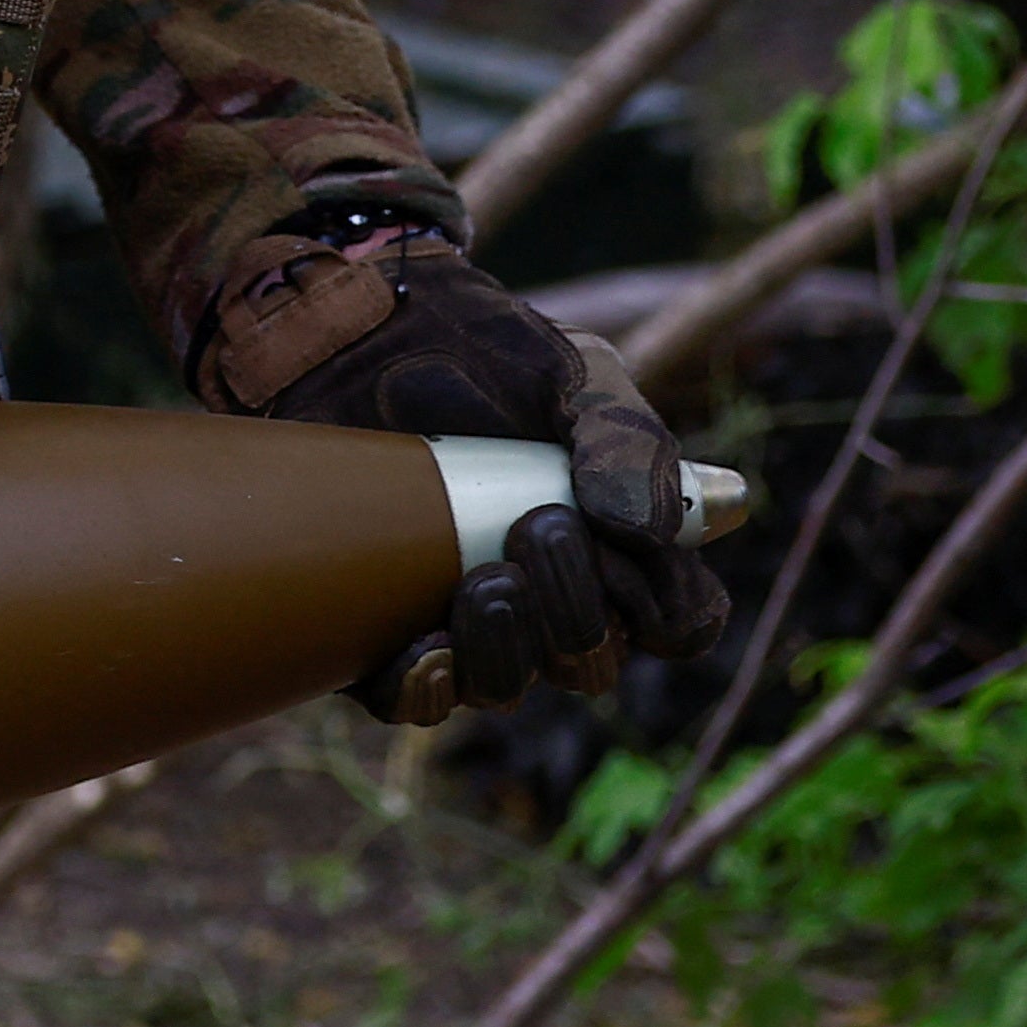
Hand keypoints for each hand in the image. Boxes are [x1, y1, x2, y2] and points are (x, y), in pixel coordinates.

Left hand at [194, 198, 736, 716]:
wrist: (349, 328)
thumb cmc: (475, 345)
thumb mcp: (571, 373)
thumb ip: (629, 439)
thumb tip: (670, 525)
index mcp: (615, 542)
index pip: (678, 622)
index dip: (665, 609)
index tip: (627, 549)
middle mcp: (546, 593)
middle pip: (591, 666)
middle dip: (576, 613)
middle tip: (539, 525)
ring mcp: (465, 616)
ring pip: (506, 690)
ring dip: (506, 649)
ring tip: (484, 578)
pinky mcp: (382, 622)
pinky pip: (415, 697)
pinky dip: (426, 684)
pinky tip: (425, 647)